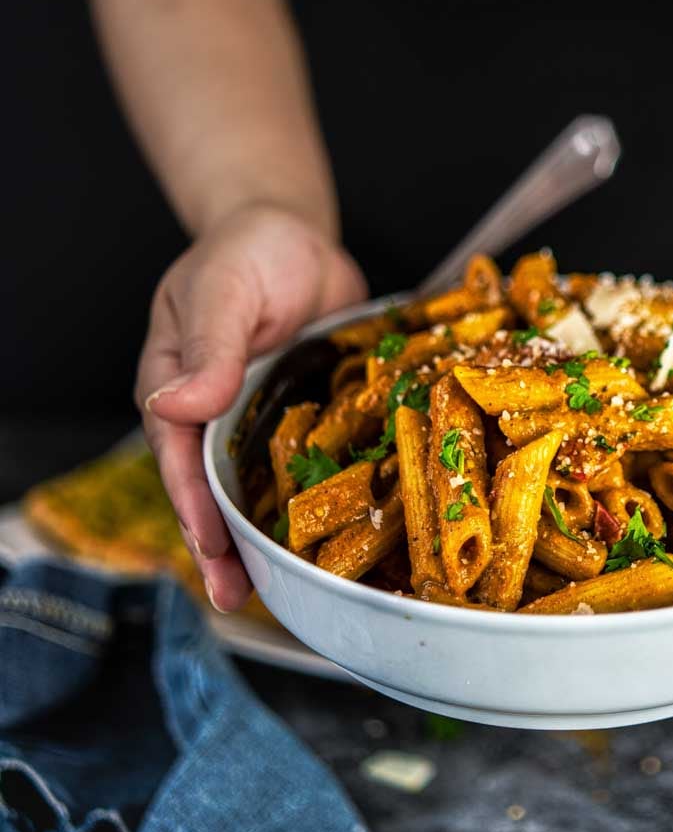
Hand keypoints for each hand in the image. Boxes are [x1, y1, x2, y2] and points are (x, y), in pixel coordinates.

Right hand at [135, 202, 366, 611]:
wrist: (295, 234)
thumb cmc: (248, 251)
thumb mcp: (225, 288)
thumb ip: (209, 345)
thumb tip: (174, 404)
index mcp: (177, 386)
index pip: (178, 457)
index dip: (194, 506)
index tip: (212, 548)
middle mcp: (214, 414)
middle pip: (211, 490)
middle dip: (222, 547)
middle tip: (239, 596)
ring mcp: (258, 422)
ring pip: (256, 491)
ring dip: (267, 540)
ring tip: (282, 591)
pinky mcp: (303, 421)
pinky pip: (306, 468)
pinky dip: (315, 504)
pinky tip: (338, 540)